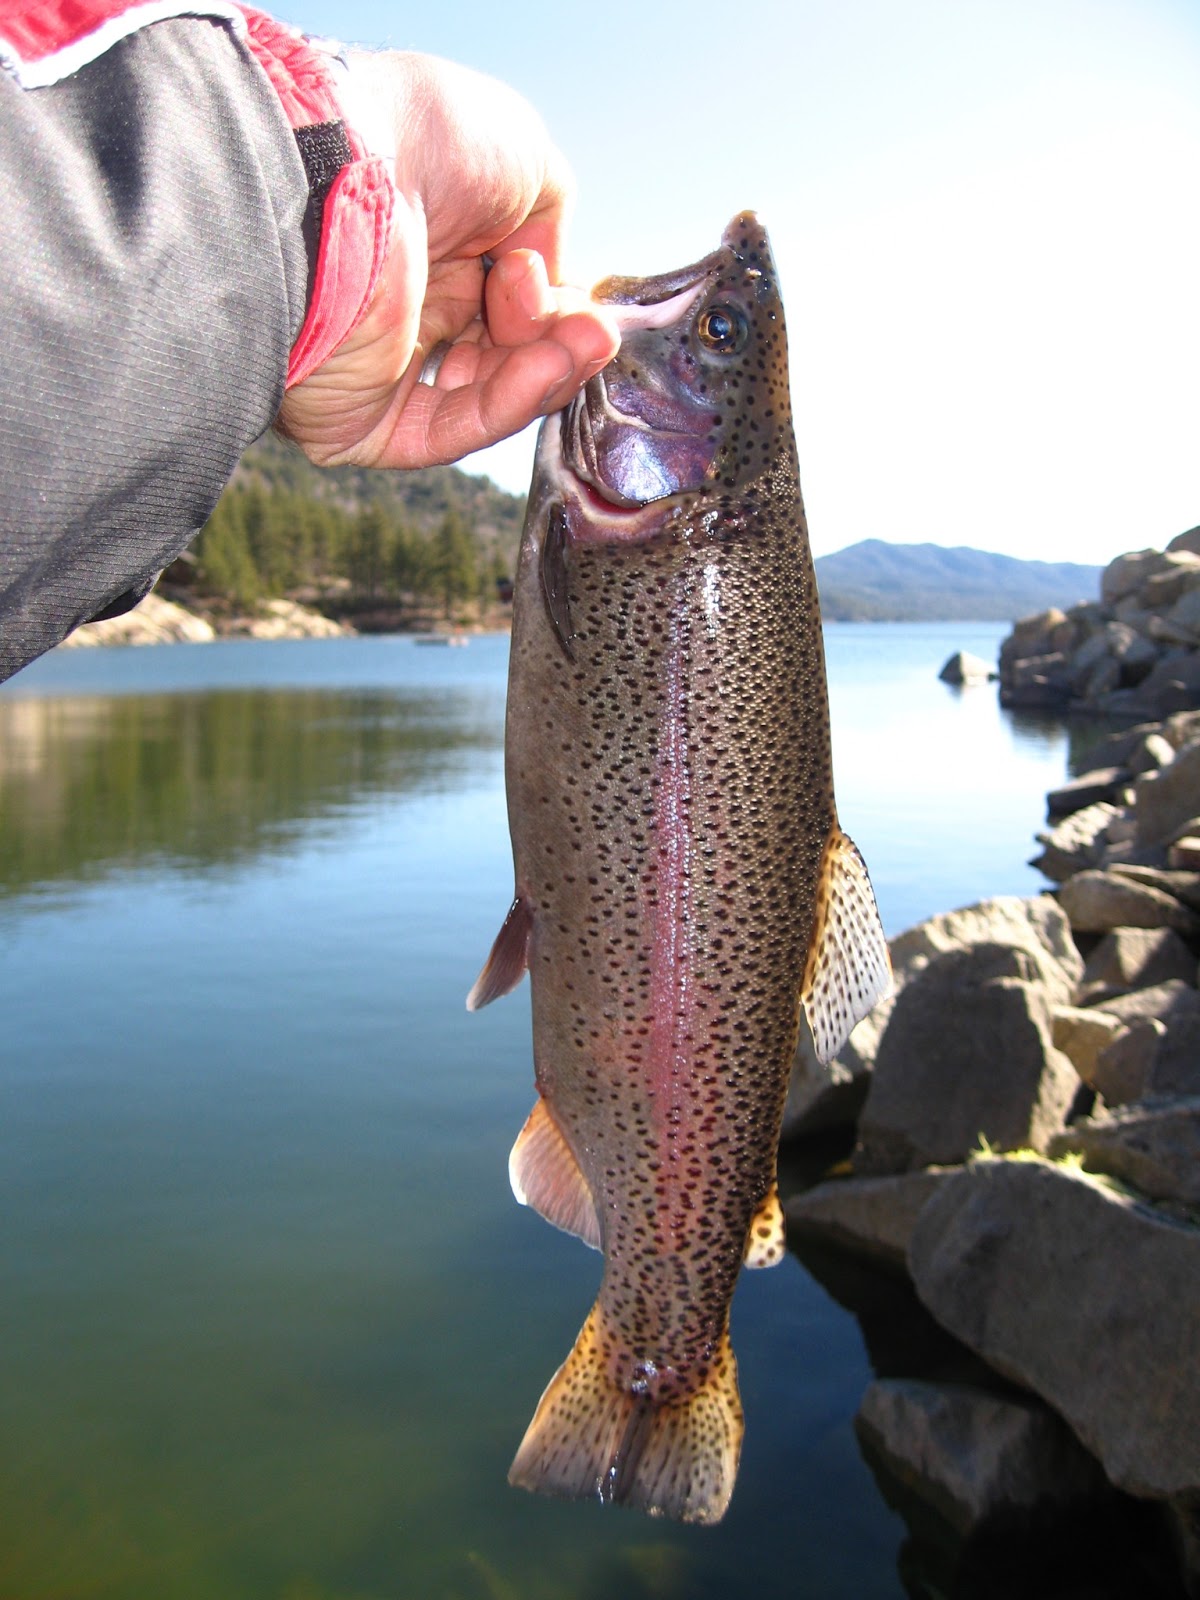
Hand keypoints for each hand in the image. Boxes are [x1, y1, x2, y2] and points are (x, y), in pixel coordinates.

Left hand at [276, 52, 619, 469]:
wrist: (339, 170)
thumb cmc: (419, 141)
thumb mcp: (523, 159)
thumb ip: (552, 226)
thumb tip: (557, 285)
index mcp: (432, 244)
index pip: (509, 302)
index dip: (556, 307)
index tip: (584, 299)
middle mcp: (405, 306)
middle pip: (503, 354)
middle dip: (558, 344)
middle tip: (592, 329)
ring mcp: (381, 366)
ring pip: (484, 398)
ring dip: (547, 373)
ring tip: (584, 344)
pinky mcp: (359, 419)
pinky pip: (446, 431)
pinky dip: (508, 404)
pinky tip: (545, 368)